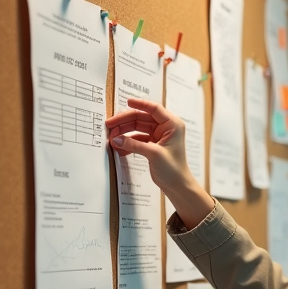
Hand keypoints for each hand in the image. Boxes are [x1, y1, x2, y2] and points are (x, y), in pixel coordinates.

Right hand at [106, 98, 213, 228]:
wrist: (178, 186)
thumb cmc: (173, 170)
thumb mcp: (154, 154)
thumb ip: (134, 144)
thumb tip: (117, 139)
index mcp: (172, 124)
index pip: (154, 108)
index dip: (139, 104)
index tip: (126, 102)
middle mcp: (166, 128)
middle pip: (141, 118)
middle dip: (125, 122)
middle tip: (109, 126)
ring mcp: (159, 136)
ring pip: (137, 128)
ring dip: (124, 133)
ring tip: (112, 139)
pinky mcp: (153, 145)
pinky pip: (137, 139)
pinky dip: (128, 143)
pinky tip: (119, 149)